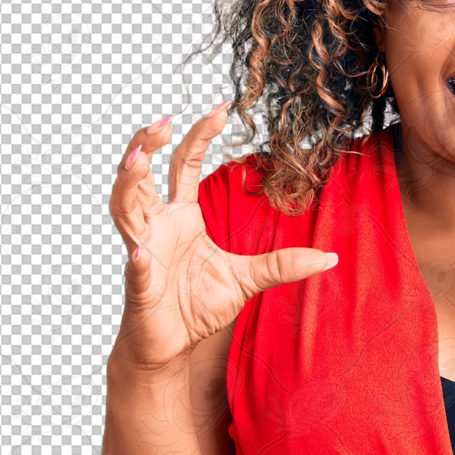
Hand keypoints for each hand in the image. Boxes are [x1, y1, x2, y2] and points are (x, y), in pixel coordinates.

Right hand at [108, 103, 336, 370]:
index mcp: (181, 216)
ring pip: (124, 209)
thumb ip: (283, 265)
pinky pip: (136, 269)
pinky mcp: (139, 286)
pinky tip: (141, 255)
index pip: (183, 165)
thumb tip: (330, 258)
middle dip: (145, 145)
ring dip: (128, 185)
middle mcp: (156, 226)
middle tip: (162, 122)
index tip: (221, 108)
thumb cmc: (197, 307)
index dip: (197, 136)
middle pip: (141, 175)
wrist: (171, 346)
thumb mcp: (248, 279)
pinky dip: (138, 262)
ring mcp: (142, 252)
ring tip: (136, 161)